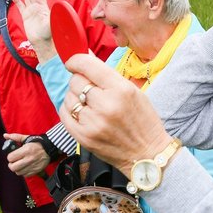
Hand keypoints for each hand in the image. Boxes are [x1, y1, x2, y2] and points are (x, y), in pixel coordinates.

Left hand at [3, 132, 49, 176]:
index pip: (10, 158)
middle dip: (11, 165)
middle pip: (13, 167)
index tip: (13, 156)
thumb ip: (15, 137)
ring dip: (17, 169)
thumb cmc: (38, 144)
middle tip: (14, 162)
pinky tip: (25, 167)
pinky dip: (23, 172)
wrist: (50, 149)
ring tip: (20, 164)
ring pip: (18, 172)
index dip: (10, 157)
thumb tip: (5, 135)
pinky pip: (25, 175)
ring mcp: (32, 166)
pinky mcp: (36, 171)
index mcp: (25, 150)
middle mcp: (29, 159)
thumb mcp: (26, 138)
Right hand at [13, 0, 56, 61]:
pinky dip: (17, 0)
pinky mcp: (26, 16)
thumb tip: (58, 8)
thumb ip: (53, 16)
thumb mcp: (51, 23)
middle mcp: (37, 7)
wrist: (42, 41)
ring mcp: (31, 11)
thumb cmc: (48, 33)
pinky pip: (20, 6)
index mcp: (44, 7)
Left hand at [59, 52, 171, 174]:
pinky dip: (70, 110)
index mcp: (121, 90)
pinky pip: (65, 114)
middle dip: (80, 81)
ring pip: (69, 98)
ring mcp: (93, 123)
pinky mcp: (83, 137)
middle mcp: (106, 105)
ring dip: (75, 97)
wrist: (147, 154)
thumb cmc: (143, 121)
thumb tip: (85, 58)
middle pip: (76, 81)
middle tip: (89, 89)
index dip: (76, 61)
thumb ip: (108, 77)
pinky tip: (81, 113)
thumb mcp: (134, 92)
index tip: (73, 63)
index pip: (88, 66)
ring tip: (89, 104)